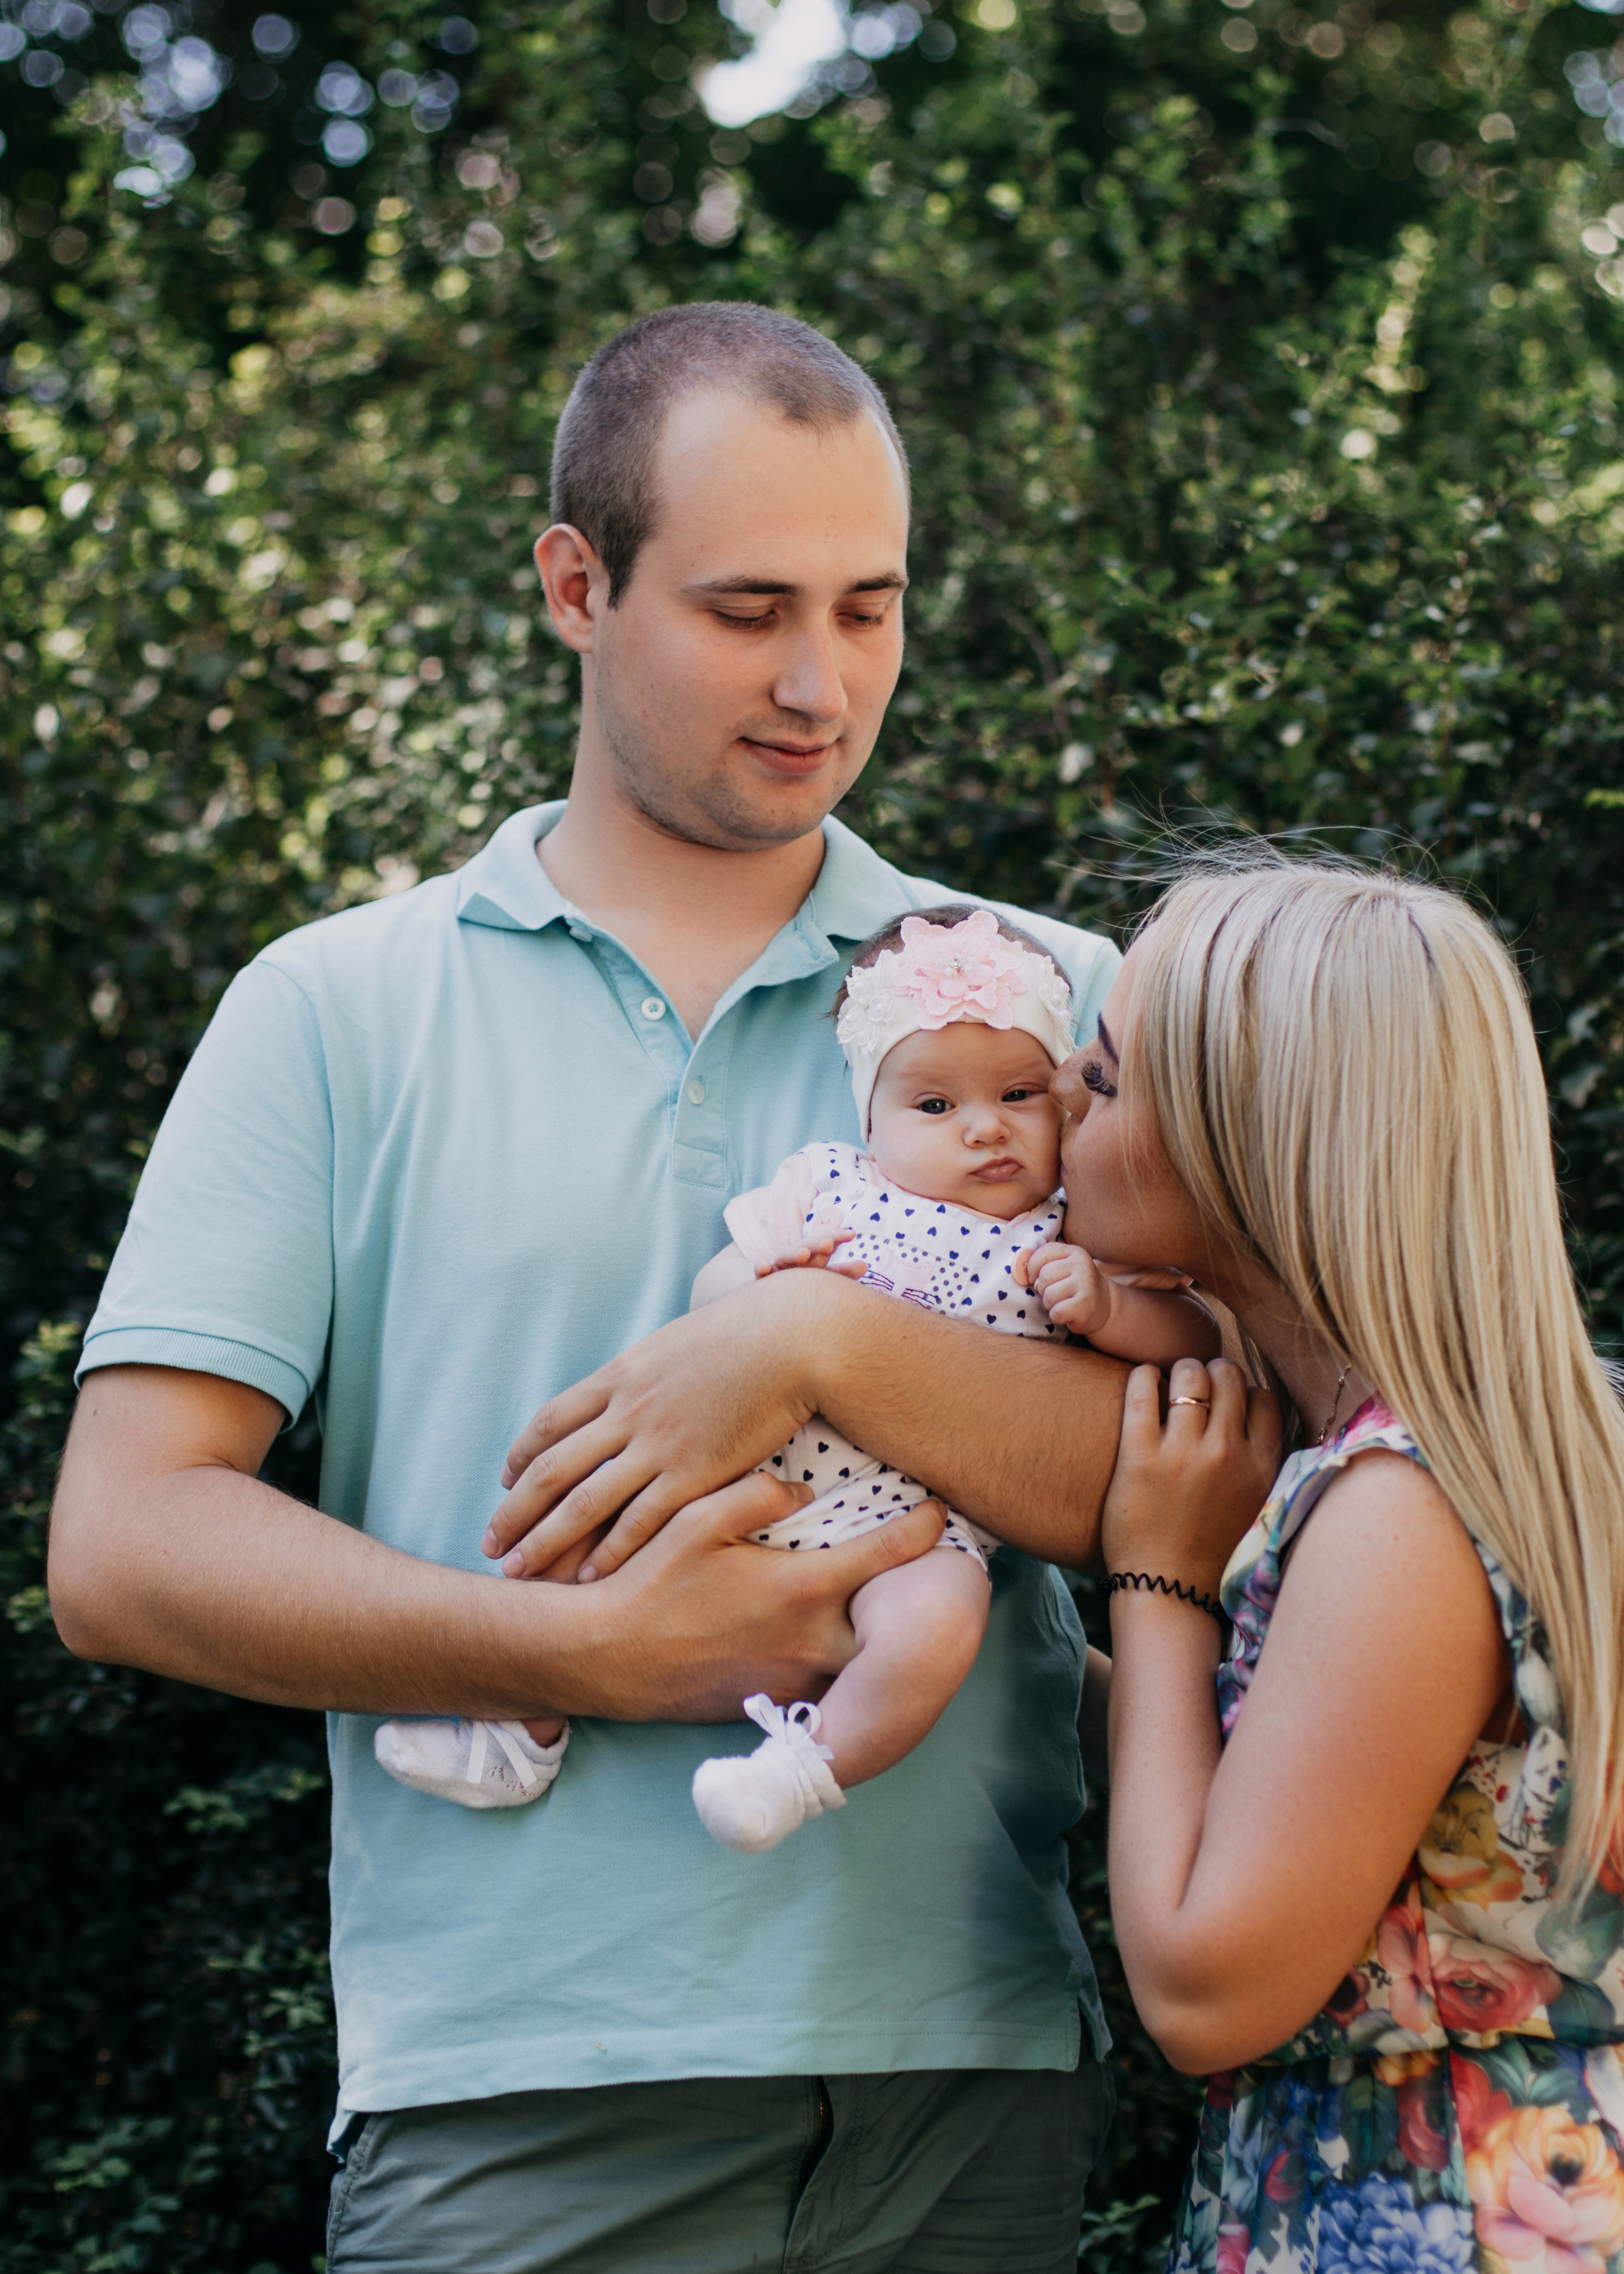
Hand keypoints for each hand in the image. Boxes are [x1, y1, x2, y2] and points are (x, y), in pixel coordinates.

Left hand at [487, 1269, 843, 1580]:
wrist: (794, 1338)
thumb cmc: (746, 1336)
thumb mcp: (676, 1344)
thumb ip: (645, 1373)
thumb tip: (635, 1383)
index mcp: (620, 1376)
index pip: (550, 1422)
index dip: (521, 1457)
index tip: (506, 1483)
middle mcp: (627, 1411)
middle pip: (552, 1470)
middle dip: (514, 1512)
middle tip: (491, 1545)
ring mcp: (657, 1443)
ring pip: (583, 1502)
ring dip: (545, 1542)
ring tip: (519, 1572)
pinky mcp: (694, 1472)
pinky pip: (639, 1520)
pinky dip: (609, 1552)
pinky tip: (590, 1578)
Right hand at [565, 1470, 946, 1719]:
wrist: (605, 1658)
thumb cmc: (650, 1583)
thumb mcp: (697, 1518)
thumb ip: (756, 1495)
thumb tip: (802, 1491)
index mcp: (800, 1589)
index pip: (884, 1555)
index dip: (922, 1530)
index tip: (941, 1512)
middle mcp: (811, 1640)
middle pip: (894, 1623)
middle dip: (915, 1599)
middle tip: (932, 1571)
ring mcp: (795, 1678)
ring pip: (862, 1658)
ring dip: (877, 1632)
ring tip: (890, 1602)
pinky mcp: (774, 1703)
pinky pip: (826, 1680)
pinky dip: (840, 1660)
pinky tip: (832, 1637)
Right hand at [757, 1229, 868, 1279]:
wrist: (768, 1285)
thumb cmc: (802, 1278)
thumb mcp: (823, 1274)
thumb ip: (842, 1271)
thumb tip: (864, 1265)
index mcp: (813, 1253)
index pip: (826, 1241)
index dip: (837, 1236)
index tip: (852, 1234)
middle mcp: (795, 1256)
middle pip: (807, 1245)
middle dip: (817, 1244)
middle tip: (829, 1243)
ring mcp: (778, 1265)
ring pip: (784, 1255)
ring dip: (793, 1253)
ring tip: (804, 1255)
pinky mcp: (761, 1277)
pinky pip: (759, 1271)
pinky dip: (760, 1267)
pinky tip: (763, 1267)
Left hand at [1014, 1240, 1116, 1334]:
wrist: (1104, 1306)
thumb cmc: (1075, 1286)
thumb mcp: (1063, 1268)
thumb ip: (1044, 1264)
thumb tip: (1022, 1272)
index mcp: (1074, 1252)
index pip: (1043, 1253)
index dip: (1033, 1268)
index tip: (1035, 1278)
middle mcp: (1082, 1265)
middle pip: (1044, 1276)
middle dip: (1043, 1289)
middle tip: (1054, 1294)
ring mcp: (1085, 1284)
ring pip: (1049, 1295)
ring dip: (1049, 1304)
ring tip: (1062, 1303)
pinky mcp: (1085, 1305)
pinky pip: (1056, 1311)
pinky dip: (1057, 1316)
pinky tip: (1067, 1313)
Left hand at [1100, 1357, 1280, 1600]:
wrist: (1170, 1593)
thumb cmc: (1213, 1556)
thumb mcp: (1259, 1510)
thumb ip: (1266, 1469)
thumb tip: (1265, 1430)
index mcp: (1261, 1467)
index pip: (1265, 1399)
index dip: (1247, 1392)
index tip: (1231, 1398)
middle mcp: (1227, 1453)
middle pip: (1229, 1377)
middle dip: (1214, 1372)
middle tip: (1198, 1382)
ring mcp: (1182, 1453)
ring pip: (1189, 1376)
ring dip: (1181, 1370)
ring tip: (1170, 1381)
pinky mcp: (1139, 1456)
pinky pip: (1140, 1391)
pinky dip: (1142, 1376)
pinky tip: (1142, 1380)